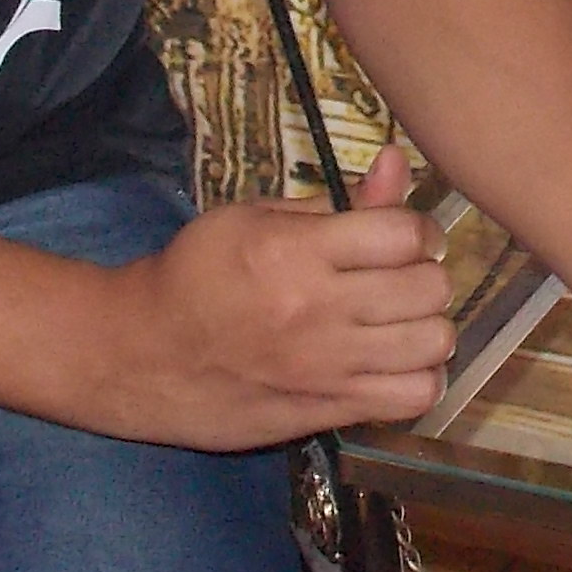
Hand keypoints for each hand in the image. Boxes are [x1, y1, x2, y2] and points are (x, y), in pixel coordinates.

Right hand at [88, 147, 458, 448]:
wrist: (139, 352)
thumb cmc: (194, 274)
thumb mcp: (253, 218)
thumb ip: (334, 201)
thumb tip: (393, 161)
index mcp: (295, 254)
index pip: (404, 235)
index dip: (416, 229)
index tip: (403, 235)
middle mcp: (317, 312)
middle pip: (428, 288)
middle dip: (425, 274)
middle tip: (401, 277)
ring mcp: (325, 368)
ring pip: (433, 344)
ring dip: (427, 325)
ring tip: (402, 320)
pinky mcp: (325, 411)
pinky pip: (412, 397)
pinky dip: (420, 378)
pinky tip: (396, 362)